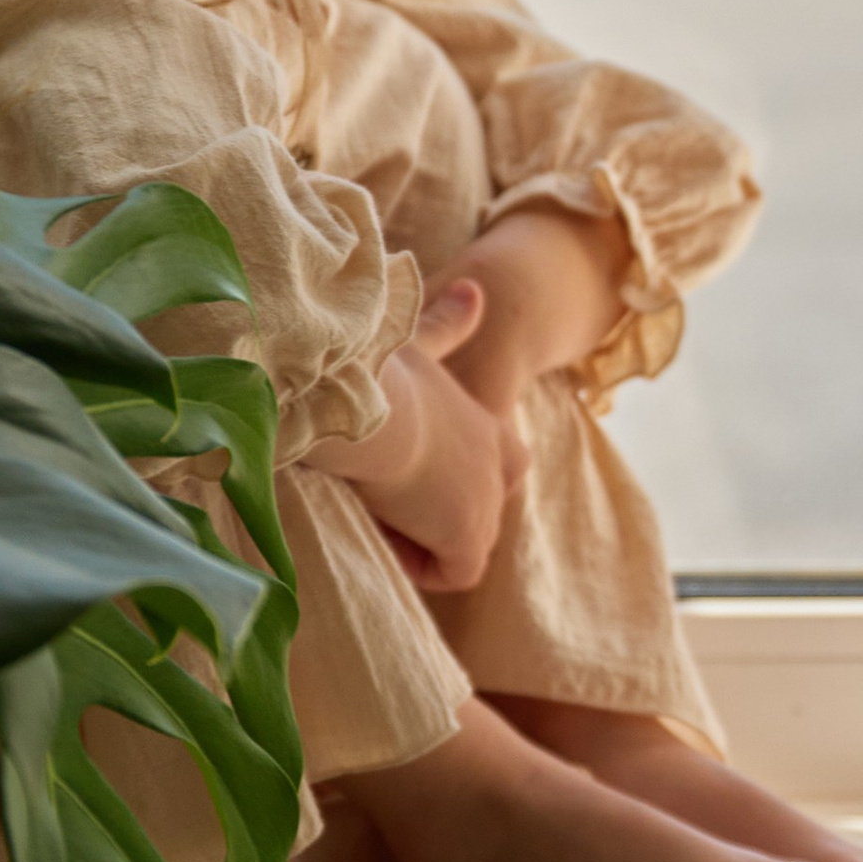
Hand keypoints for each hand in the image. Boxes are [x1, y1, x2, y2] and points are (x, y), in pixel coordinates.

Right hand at [333, 280, 528, 592]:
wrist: (363, 397)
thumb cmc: (375, 368)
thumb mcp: (416, 341)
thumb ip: (448, 325)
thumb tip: (477, 289)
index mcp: (485, 420)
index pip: (497, 463)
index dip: (450, 477)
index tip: (405, 469)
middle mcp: (499, 461)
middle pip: (479, 510)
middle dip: (434, 513)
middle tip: (385, 493)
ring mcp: (488, 500)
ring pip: (462, 544)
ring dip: (419, 536)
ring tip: (376, 504)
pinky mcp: (469, 535)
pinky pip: (454, 572)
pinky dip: (419, 563)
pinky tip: (383, 528)